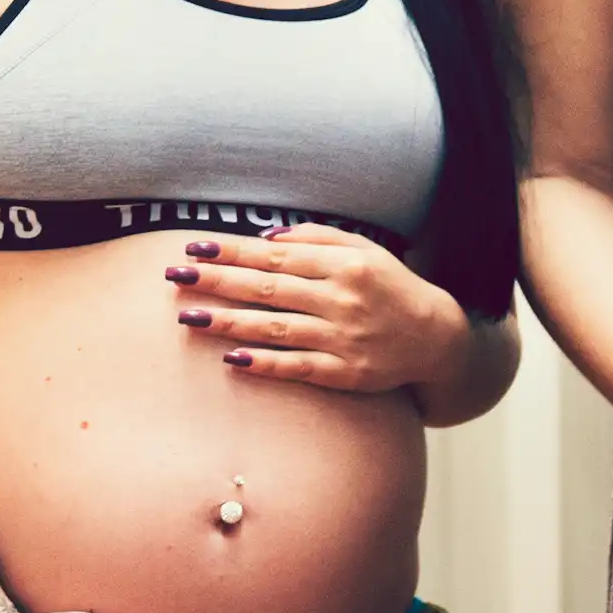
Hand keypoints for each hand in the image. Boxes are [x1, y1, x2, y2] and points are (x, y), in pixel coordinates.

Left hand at [166, 224, 465, 392]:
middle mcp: (342, 299)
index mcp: (343, 264)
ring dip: (228, 322)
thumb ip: (314, 238)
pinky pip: (298, 368)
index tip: (194, 247)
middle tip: (175, 276)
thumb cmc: (389, 286)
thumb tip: (264, 239)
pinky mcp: (346, 374)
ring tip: (188, 317)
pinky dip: (265, 363)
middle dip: (217, 281)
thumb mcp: (362, 249)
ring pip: (275, 328)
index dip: (231, 252)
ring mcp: (343, 338)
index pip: (274, 257)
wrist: (436, 337)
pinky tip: (231, 358)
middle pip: (267, 289)